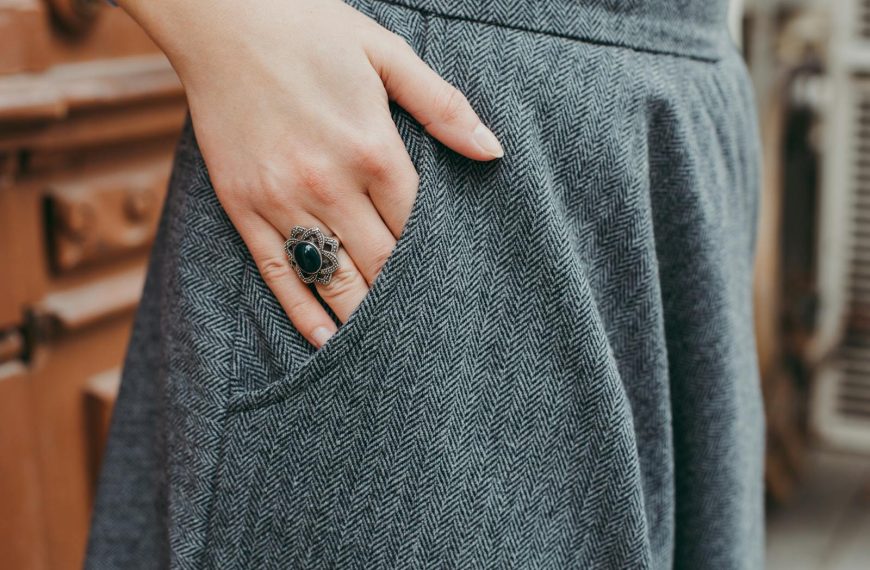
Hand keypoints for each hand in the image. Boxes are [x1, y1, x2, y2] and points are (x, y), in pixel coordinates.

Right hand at [118, 0, 503, 348]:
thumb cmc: (309, 30)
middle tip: (434, 341)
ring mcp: (281, 199)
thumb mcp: (386, 53)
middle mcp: (329, 183)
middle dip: (408, 303)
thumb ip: (442, 106)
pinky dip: (303, 312)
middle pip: (382, 265)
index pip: (418, 229)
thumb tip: (492, 151)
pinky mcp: (242, 206)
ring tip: (390, 355)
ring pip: (334, 278)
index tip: (456, 295)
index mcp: (374, 148)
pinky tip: (326, 340)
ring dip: (364, 320)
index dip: (438, 266)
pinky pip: (278, 272)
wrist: (219, 17)